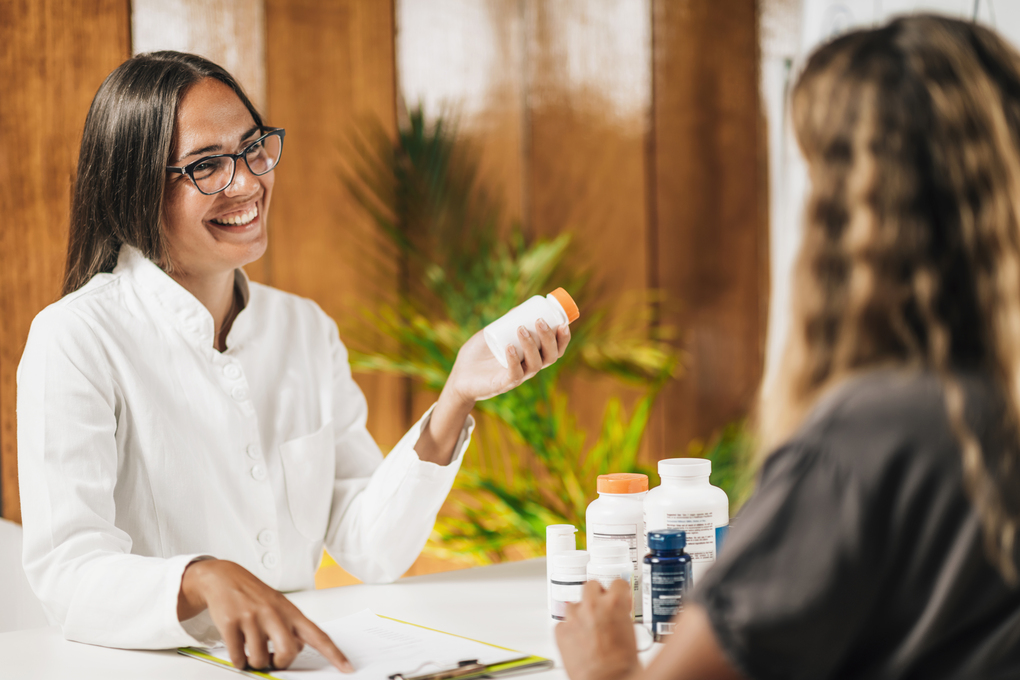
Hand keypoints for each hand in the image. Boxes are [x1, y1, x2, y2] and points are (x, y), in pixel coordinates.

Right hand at [178, 559, 352, 671]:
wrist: (225, 577)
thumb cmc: (256, 595)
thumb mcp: (280, 606)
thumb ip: (291, 628)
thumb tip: (298, 650)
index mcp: (291, 612)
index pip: (319, 636)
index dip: (335, 654)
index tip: (347, 668)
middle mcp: (275, 614)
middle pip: (288, 653)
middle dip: (280, 663)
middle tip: (273, 659)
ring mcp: (253, 618)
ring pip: (260, 658)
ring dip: (255, 662)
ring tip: (252, 650)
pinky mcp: (231, 623)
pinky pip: (238, 657)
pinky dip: (238, 660)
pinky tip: (238, 649)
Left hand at [447, 319, 570, 402]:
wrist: (459, 376)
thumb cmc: (478, 356)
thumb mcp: (493, 334)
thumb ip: (506, 322)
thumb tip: (521, 308)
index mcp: (532, 356)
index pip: (555, 349)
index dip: (563, 338)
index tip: (562, 322)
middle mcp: (529, 368)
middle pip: (550, 356)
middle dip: (549, 338)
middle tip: (539, 321)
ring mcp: (517, 377)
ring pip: (535, 364)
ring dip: (531, 345)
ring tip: (521, 329)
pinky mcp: (503, 384)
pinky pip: (514, 374)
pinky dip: (514, 360)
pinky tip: (509, 347)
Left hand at [556, 580, 639, 679]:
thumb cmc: (622, 666)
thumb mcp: (632, 634)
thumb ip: (623, 617)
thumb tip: (620, 614)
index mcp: (614, 604)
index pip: (617, 583)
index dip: (618, 590)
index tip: (617, 593)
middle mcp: (592, 606)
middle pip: (590, 586)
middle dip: (595, 595)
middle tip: (599, 607)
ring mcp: (574, 618)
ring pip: (573, 604)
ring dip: (580, 613)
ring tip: (587, 628)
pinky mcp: (561, 632)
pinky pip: (562, 623)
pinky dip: (568, 629)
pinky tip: (577, 639)